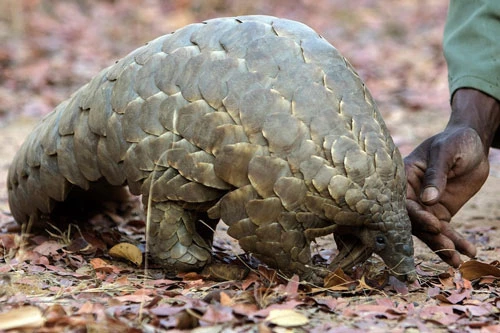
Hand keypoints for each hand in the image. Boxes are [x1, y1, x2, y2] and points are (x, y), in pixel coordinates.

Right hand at [404, 89, 499, 266]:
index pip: (404, 202)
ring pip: (430, 231)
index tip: (434, 225)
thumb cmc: (454, 142)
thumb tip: (428, 199)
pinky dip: (457, 242)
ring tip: (457, 260)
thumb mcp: (445, 152)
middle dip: (431, 237)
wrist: (472, 144)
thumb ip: (436, 174)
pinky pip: (446, 231)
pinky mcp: (440, 213)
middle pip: (415, 221)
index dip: (416, 215)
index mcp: (404, 178)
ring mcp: (425, 207)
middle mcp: (410, 195)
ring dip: (443, 246)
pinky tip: (469, 252)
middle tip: (448, 250)